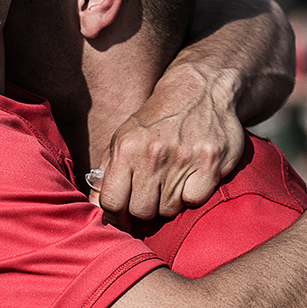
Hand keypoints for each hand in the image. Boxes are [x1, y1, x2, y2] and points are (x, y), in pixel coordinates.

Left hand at [95, 61, 245, 219]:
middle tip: (152, 192)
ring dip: (169, 200)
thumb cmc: (157, 120)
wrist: (200, 89)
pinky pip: (195, 201)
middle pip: (141, 211)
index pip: (112, 202)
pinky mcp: (210, 162)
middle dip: (145, 207)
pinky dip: (193, 194)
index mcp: (126, 148)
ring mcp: (183, 159)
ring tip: (173, 179)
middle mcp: (153, 154)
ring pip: (169, 209)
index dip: (115, 216)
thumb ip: (108, 173)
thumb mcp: (124, 138)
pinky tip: (193, 176)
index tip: (122, 218)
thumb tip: (96, 206)